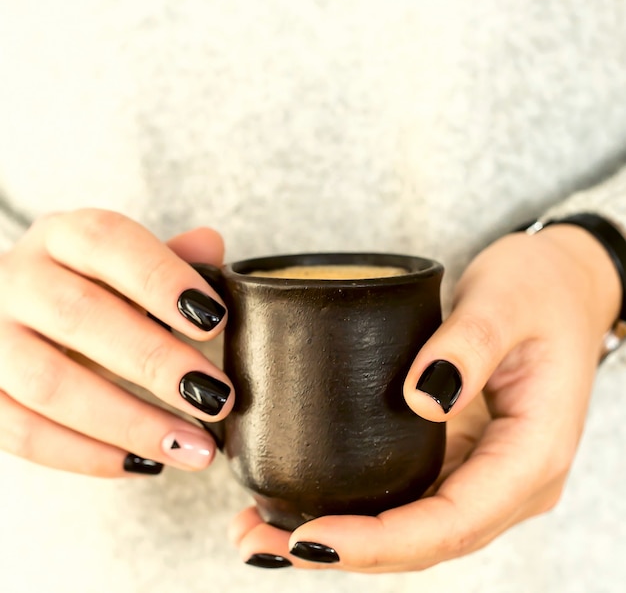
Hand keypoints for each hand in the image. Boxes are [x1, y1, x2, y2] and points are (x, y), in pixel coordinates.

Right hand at [0, 209, 232, 476]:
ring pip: (50, 384)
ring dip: (130, 422)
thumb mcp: (126, 265)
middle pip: (80, 315)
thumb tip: (211, 243)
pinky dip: (89, 456)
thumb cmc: (93, 289)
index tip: (214, 319)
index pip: (106, 241)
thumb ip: (169, 259)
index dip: (162, 279)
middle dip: (156, 361)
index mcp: (62, 236)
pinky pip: (23, 433)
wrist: (21, 316)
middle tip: (216, 396)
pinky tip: (146, 464)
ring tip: (194, 445)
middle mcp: (17, 278)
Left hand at [230, 224, 620, 571]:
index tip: (311, 536)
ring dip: (343, 539)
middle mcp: (507, 478)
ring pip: (411, 526)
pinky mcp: (455, 450)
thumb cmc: (541, 288)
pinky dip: (358, 507)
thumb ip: (471, 345)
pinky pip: (407, 493)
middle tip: (263, 541)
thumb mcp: (508, 302)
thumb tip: (422, 398)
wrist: (560, 283)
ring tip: (264, 533)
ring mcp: (480, 468)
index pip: (454, 521)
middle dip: (346, 551)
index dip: (381, 540)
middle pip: (425, 540)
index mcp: (532, 453)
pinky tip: (306, 501)